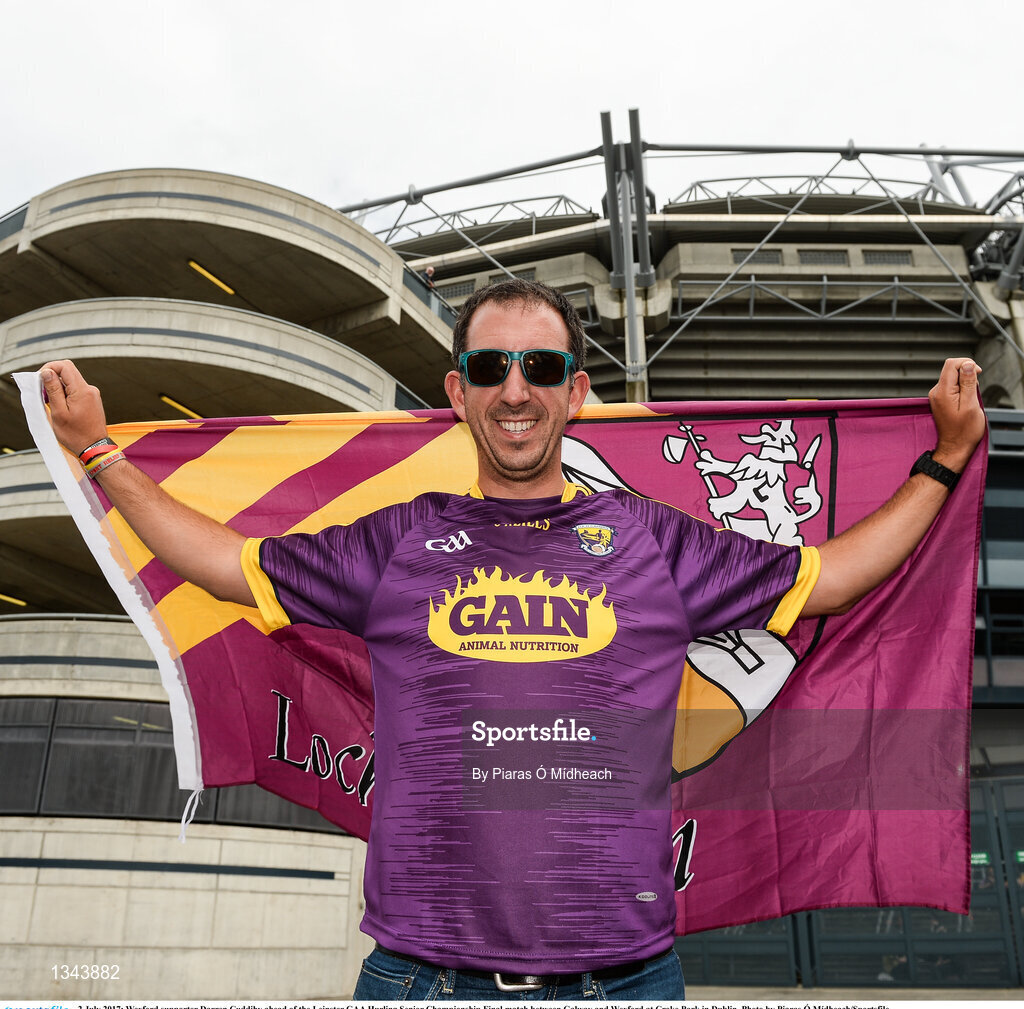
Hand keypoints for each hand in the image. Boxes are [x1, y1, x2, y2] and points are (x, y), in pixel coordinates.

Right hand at [39, 360, 108, 455]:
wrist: (94, 448)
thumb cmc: (76, 435)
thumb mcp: (59, 412)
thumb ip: (53, 390)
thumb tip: (47, 372)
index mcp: (82, 390)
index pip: (64, 366)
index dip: (49, 368)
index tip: (40, 381)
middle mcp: (90, 389)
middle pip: (68, 371)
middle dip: (52, 378)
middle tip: (43, 392)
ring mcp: (92, 394)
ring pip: (71, 381)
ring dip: (58, 387)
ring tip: (52, 403)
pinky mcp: (92, 400)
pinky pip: (76, 390)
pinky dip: (65, 393)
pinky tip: (60, 407)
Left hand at [929, 358, 985, 472]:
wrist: (955, 447)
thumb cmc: (964, 431)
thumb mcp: (971, 404)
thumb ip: (968, 383)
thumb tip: (967, 364)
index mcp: (942, 392)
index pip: (951, 364)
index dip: (967, 364)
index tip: (977, 373)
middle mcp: (936, 392)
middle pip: (952, 369)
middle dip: (967, 374)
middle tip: (974, 390)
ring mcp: (937, 396)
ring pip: (953, 378)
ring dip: (965, 383)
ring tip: (970, 399)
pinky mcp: (940, 400)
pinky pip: (952, 387)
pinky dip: (962, 389)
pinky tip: (966, 401)